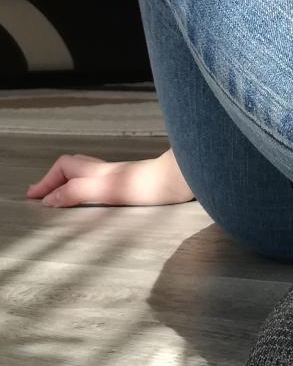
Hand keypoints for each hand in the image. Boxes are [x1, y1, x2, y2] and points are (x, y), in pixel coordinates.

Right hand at [27, 149, 194, 207]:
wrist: (185, 179)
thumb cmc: (153, 185)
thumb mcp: (108, 189)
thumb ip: (79, 191)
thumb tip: (50, 199)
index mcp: (100, 172)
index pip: (66, 167)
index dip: (48, 181)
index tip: (34, 197)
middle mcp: (111, 171)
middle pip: (76, 165)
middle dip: (56, 177)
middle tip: (43, 194)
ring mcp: (125, 175)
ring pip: (92, 171)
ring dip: (73, 180)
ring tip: (63, 194)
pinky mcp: (138, 182)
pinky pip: (106, 179)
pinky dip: (91, 185)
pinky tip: (98, 194)